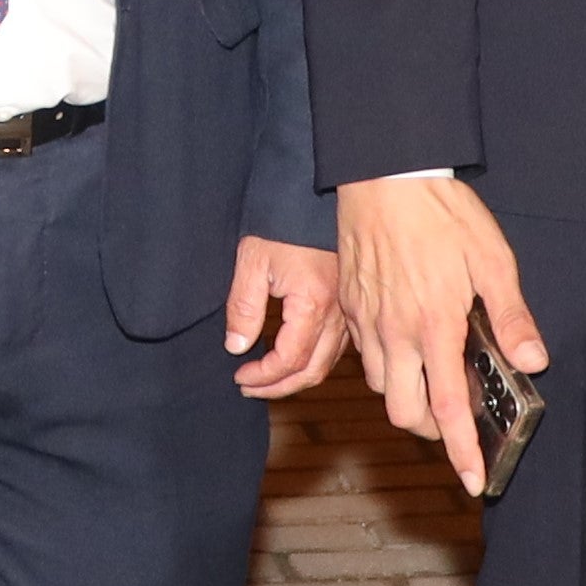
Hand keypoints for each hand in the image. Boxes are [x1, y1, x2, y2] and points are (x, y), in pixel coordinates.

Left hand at [221, 236, 346, 400]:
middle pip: (312, 370)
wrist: (312, 197)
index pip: (289, 360)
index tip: (239, 376)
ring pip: (327, 362)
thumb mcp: (252, 262)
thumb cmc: (282, 222)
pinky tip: (293, 359)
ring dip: (297, 378)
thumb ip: (243, 309)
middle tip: (249, 388)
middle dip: (279, 387)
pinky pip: (336, 347)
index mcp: (313, 304)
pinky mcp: (348, 305)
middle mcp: (337, 313)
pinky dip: (314, 362)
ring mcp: (347, 310)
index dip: (263, 377)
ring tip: (267, 380)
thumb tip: (237, 347)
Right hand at [339, 171, 543, 490]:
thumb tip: (533, 359)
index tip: (474, 480)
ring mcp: (367, 322)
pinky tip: (406, 347)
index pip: (449, 407)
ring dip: (408, 397)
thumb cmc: (441, 213)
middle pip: (406, 413)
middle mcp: (396, 333)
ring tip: (433, 379)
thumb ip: (511, 316)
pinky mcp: (349, 307)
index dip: (461, 450)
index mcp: (436, 325)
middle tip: (457, 420)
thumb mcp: (491, 259)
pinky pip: (363, 357)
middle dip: (432, 430)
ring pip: (382, 388)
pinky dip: (386, 368)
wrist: (384, 175)